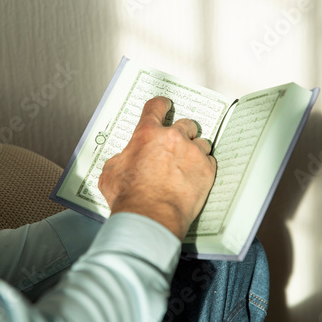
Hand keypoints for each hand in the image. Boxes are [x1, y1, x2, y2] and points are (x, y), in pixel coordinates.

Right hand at [98, 96, 216, 239]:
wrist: (151, 217)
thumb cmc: (130, 197)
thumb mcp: (111, 173)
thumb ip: (121, 159)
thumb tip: (124, 160)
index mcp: (147, 134)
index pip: (156, 107)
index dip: (161, 104)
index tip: (166, 105)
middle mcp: (172, 138)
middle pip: (185, 124)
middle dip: (182, 132)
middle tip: (177, 144)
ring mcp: (192, 153)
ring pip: (201, 142)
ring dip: (195, 150)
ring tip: (188, 164)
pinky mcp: (206, 170)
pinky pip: (210, 161)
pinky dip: (204, 167)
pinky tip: (195, 176)